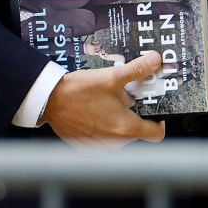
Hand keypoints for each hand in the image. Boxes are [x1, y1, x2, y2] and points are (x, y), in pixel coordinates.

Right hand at [41, 51, 165, 147]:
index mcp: (124, 128)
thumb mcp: (112, 77)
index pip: (155, 134)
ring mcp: (99, 146)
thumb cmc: (78, 92)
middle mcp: (114, 142)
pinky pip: (104, 138)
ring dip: (118, 120)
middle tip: (126, 98)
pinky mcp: (87, 146)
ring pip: (120, 135)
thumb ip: (137, 70)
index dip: (158, 120)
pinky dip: (103, 126)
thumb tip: (155, 61)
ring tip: (108, 103)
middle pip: (137, 132)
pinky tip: (95, 111)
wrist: (48, 100)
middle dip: (134, 115)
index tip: (153, 109)